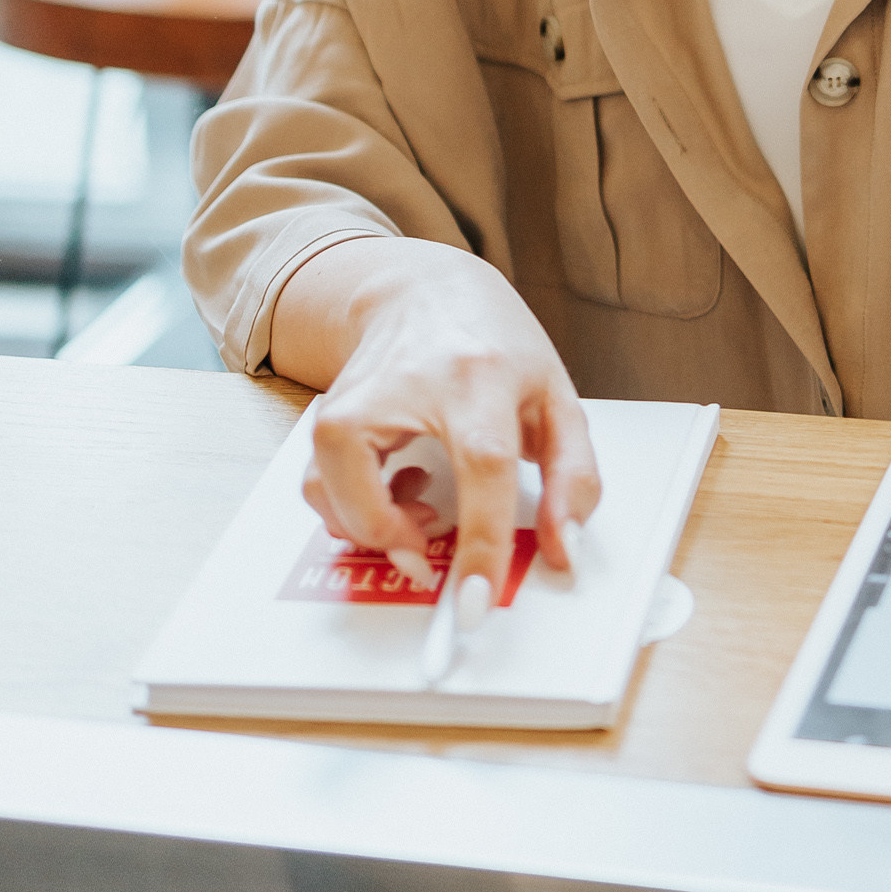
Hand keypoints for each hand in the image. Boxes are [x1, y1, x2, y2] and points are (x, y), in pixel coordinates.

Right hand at [270, 237, 600, 609]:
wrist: (427, 289)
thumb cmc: (497, 345)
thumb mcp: (557, 399)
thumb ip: (574, 476)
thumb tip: (564, 550)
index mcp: (479, 376)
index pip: (480, 463)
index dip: (479, 539)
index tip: (474, 602)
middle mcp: (405, 382)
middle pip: (370, 485)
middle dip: (396, 541)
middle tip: (436, 553)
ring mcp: (353, 395)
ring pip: (328, 490)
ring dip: (374, 523)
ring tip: (422, 505)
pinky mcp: (324, 413)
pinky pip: (317, 486)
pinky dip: (350, 508)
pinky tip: (394, 488)